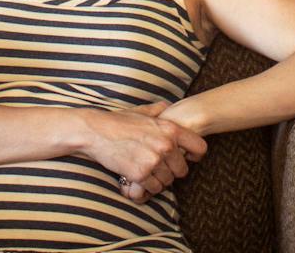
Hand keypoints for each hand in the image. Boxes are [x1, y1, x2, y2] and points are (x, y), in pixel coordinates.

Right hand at [77, 104, 206, 201]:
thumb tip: (169, 107)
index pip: (200, 148)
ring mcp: (153, 160)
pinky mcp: (140, 174)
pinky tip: (137, 176)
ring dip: (158, 180)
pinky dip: (146, 186)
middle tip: (158, 167)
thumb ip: (159, 110)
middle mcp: (165, 145)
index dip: (193, 155)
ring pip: (167, 181)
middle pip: (182, 170)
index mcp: (170, 129)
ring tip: (146, 171)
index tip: (185, 157)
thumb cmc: (118, 121)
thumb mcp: (142, 111)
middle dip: (172, 171)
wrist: (95, 131)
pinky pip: (153, 187)